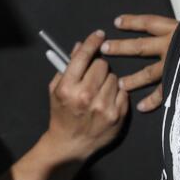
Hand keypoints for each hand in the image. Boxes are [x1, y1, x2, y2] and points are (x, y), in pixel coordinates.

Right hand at [43, 30, 126, 157]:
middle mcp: (86, 96)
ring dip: (108, 81)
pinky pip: (123, 92)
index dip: (92, 42)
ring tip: (100, 92)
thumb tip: (80, 46)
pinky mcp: (118, 116)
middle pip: (102, 65)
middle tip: (93, 76)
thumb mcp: (56, 90)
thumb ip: (66, 67)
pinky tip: (107, 102)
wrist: (70, 145)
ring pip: (114, 77)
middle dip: (98, 67)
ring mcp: (104, 107)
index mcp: (68, 88)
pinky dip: (116, 94)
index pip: (84, 57)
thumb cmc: (62, 115)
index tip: (99, 35)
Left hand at [104, 12, 178, 111]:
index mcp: (175, 29)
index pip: (149, 23)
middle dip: (121, 48)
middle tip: (104, 49)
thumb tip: (176, 22)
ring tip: (120, 84)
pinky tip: (141, 107)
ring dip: (133, 78)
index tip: (116, 22)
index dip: (132, 22)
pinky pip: (164, 91)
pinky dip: (152, 100)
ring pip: (148, 72)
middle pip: (140, 46)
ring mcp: (175, 63)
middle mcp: (172, 45)